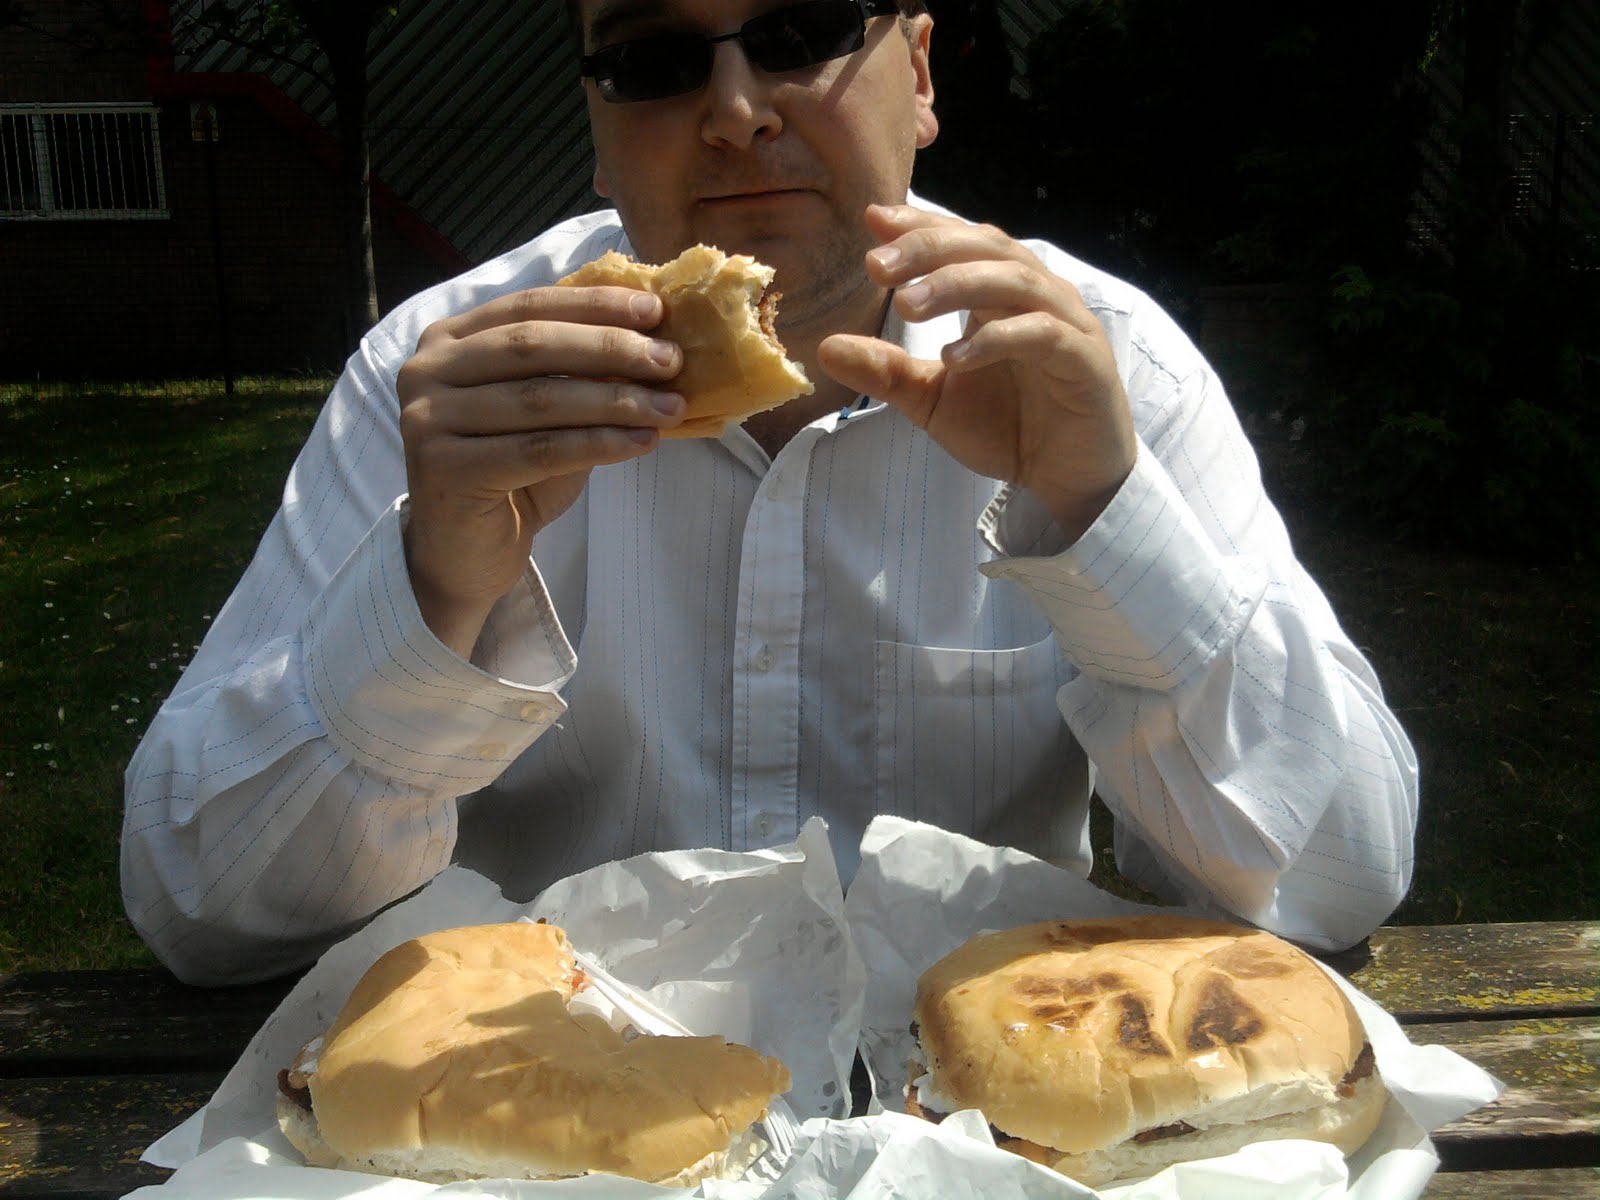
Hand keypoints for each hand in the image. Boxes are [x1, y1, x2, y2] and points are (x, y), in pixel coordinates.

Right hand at [397, 285, 685, 656]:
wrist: (467, 554)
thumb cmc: (513, 477)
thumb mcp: (548, 413)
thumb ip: (578, 374)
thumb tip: (654, 340)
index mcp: (448, 340)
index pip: (528, 306)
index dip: (594, 305)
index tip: (655, 309)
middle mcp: (426, 371)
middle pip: (533, 346)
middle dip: (611, 349)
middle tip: (671, 360)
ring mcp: (426, 420)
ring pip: (540, 399)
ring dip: (616, 401)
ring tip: (670, 406)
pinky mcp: (443, 470)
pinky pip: (539, 450)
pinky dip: (599, 444)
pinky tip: (643, 442)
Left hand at [818, 204, 1137, 541]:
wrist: (1066, 479)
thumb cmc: (1007, 428)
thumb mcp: (932, 400)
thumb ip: (887, 372)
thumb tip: (824, 347)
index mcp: (1001, 294)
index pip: (962, 241)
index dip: (921, 227)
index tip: (872, 221)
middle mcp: (1037, 296)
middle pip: (986, 248)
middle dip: (929, 250)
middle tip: (878, 265)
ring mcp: (1066, 324)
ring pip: (1014, 281)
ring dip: (958, 286)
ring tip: (906, 304)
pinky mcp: (1086, 361)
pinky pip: (1042, 335)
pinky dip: (997, 339)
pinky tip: (955, 357)